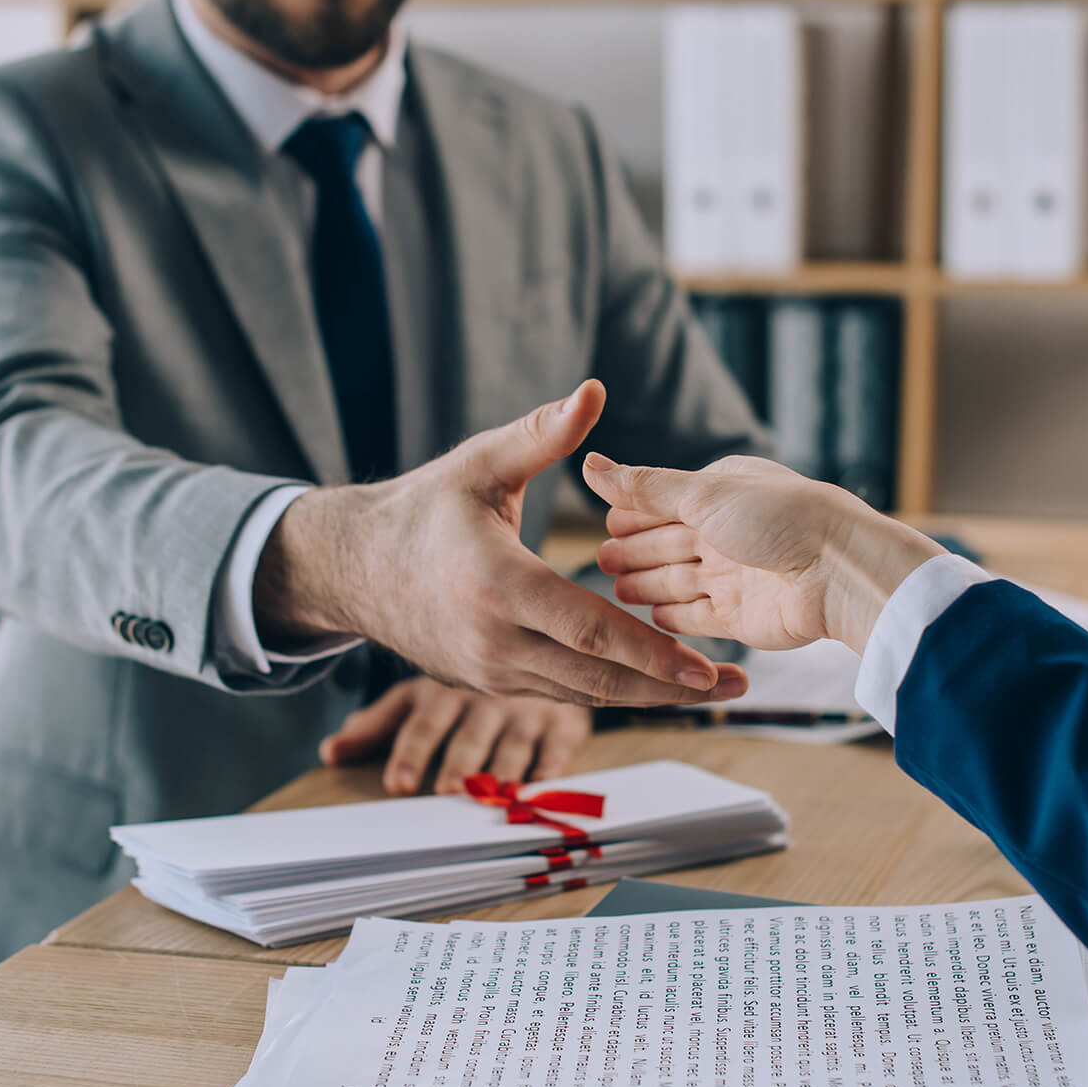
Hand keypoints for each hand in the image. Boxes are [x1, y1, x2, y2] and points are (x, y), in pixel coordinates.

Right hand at [254, 380, 747, 707]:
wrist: (355, 568)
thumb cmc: (422, 509)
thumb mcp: (477, 464)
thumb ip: (540, 434)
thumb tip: (593, 391)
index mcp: (498, 586)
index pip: (591, 630)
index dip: (653, 653)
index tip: (706, 665)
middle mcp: (495, 642)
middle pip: (599, 679)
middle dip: (670, 687)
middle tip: (732, 684)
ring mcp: (490, 672)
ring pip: (583, 694)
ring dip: (647, 695)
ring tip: (708, 688)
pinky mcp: (489, 685)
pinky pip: (560, 693)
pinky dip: (608, 690)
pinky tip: (653, 682)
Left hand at [320, 677, 591, 795]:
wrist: (533, 646)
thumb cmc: (464, 688)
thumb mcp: (419, 696)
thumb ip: (376, 725)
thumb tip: (328, 754)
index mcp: (445, 694)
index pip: (423, 725)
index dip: (411, 754)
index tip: (399, 784)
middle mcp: (484, 700)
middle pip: (469, 737)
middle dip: (460, 764)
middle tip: (451, 790)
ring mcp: (526, 709)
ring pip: (513, 744)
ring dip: (506, 770)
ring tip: (499, 794)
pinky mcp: (564, 720)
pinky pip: (559, 744)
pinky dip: (554, 763)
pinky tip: (545, 782)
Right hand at [583, 454, 945, 653]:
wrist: (837, 572)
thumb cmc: (779, 518)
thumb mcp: (705, 493)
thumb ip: (646, 487)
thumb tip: (591, 465)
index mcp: (723, 493)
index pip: (665, 502)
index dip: (634, 514)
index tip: (605, 523)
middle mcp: (727, 533)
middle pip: (668, 544)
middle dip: (636, 551)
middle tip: (601, 559)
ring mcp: (734, 577)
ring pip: (678, 582)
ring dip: (648, 586)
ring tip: (617, 590)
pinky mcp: (741, 617)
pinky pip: (697, 619)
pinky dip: (674, 620)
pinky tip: (651, 619)